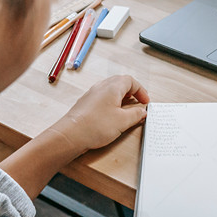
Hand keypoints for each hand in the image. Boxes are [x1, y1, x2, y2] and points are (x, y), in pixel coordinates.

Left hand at [0, 75, 148, 198]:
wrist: (70, 135)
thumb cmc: (94, 126)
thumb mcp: (123, 121)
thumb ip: (136, 114)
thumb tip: (142, 111)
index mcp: (112, 87)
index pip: (131, 81)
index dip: (141, 90)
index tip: (145, 101)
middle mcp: (101, 87)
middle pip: (120, 82)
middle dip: (132, 92)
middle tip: (138, 102)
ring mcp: (92, 94)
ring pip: (110, 90)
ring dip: (121, 97)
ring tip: (126, 109)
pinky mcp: (86, 103)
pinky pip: (102, 98)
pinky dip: (111, 102)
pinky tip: (112, 115)